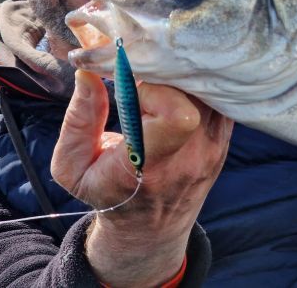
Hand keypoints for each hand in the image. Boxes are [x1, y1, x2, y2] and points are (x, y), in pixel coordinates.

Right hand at [51, 70, 233, 286]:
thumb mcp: (73, 167)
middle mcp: (192, 155)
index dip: (156, 89)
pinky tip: (176, 86)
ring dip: (184, 74)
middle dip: (168, 71)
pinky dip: (198, 84)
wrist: (151, 226)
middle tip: (146, 71)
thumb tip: (89, 72)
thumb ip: (78, 120)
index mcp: (152, 165)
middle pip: (196, 92)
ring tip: (159, 76)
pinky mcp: (224, 138)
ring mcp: (214, 146)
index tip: (132, 86)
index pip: (178, 115)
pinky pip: (219, 97)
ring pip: (210, 89)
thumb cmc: (108, 193)